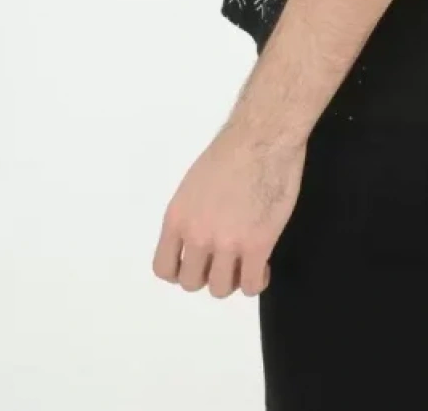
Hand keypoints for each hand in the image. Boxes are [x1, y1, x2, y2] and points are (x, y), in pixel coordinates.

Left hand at [152, 122, 306, 297]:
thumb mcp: (194, 185)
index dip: (180, 271)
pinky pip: (251, 286)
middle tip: (225, 259)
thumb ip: (191, 216)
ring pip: (220, 290)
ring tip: (245, 262)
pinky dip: (256, 282)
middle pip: (191, 283)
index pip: (164, 268)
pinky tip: (263, 265)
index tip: (197, 263)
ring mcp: (227, 243)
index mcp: (177, 218)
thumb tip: (199, 238)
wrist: (262, 137)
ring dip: (233, 280)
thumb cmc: (231, 151)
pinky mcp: (257, 245)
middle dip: (208, 275)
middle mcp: (197, 235)